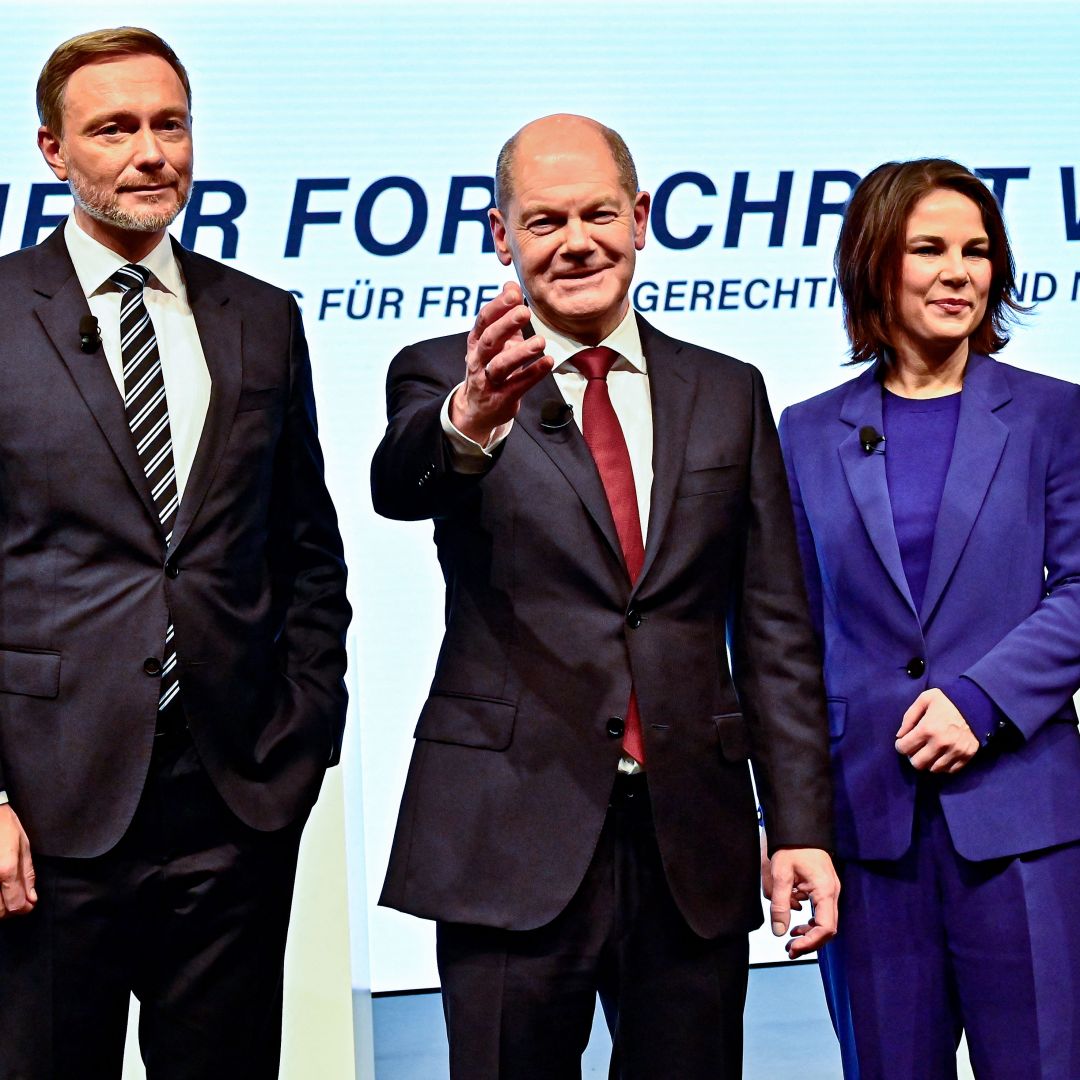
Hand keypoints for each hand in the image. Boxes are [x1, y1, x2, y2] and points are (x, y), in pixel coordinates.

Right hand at [0, 805, 36, 917]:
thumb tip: (31, 898)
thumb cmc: (5, 826)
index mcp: (5, 869)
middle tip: (17, 901)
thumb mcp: (23, 846)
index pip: (14, 904)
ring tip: (6, 895)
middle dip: (10, 911)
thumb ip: (27, 874)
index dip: (24, 908)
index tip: (29, 905)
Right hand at [450, 282, 553, 443]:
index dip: (497, 306)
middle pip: (489, 340)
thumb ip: (505, 314)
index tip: (514, 294)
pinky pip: (517, 385)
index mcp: (476, 341)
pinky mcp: (501, 398)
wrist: (478, 408)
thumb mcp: (496, 340)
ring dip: (520, 352)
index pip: (483, 320)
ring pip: (500, 365)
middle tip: (524, 312)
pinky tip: (548, 362)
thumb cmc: (491, 366)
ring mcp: (488, 380)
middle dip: (505, 325)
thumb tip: (511, 284)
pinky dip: (533, 373)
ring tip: (540, 341)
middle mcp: (478, 360)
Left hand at [768, 847, 838, 958]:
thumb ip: (779, 904)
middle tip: (789, 949)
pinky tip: (794, 918)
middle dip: (809, 941)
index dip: (810, 942)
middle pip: (827, 928)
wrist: (799, 826)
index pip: (825, 928)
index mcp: (825, 890)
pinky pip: (820, 910)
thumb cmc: (791, 846)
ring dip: (808, 931)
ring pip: (824, 920)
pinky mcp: (823, 887)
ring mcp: (829, 889)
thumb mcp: (780, 874)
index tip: (792, 948)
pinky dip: (809, 919)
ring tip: (790, 938)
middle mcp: (832, 892)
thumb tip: (779, 932)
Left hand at [895, 688, 978, 773]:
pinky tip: (941, 755)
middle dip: (913, 757)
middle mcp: (941, 743)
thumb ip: (909, 717)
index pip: (904, 749)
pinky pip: (949, 771)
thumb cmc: (947, 701)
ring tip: (929, 752)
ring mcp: (955, 752)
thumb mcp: (925, 699)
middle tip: (916, 749)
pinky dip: (943, 765)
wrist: (977, 705)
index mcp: (927, 729)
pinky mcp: (967, 756)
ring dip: (928, 762)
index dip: (901, 745)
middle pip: (917, 764)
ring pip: (933, 769)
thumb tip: (900, 736)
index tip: (904, 742)